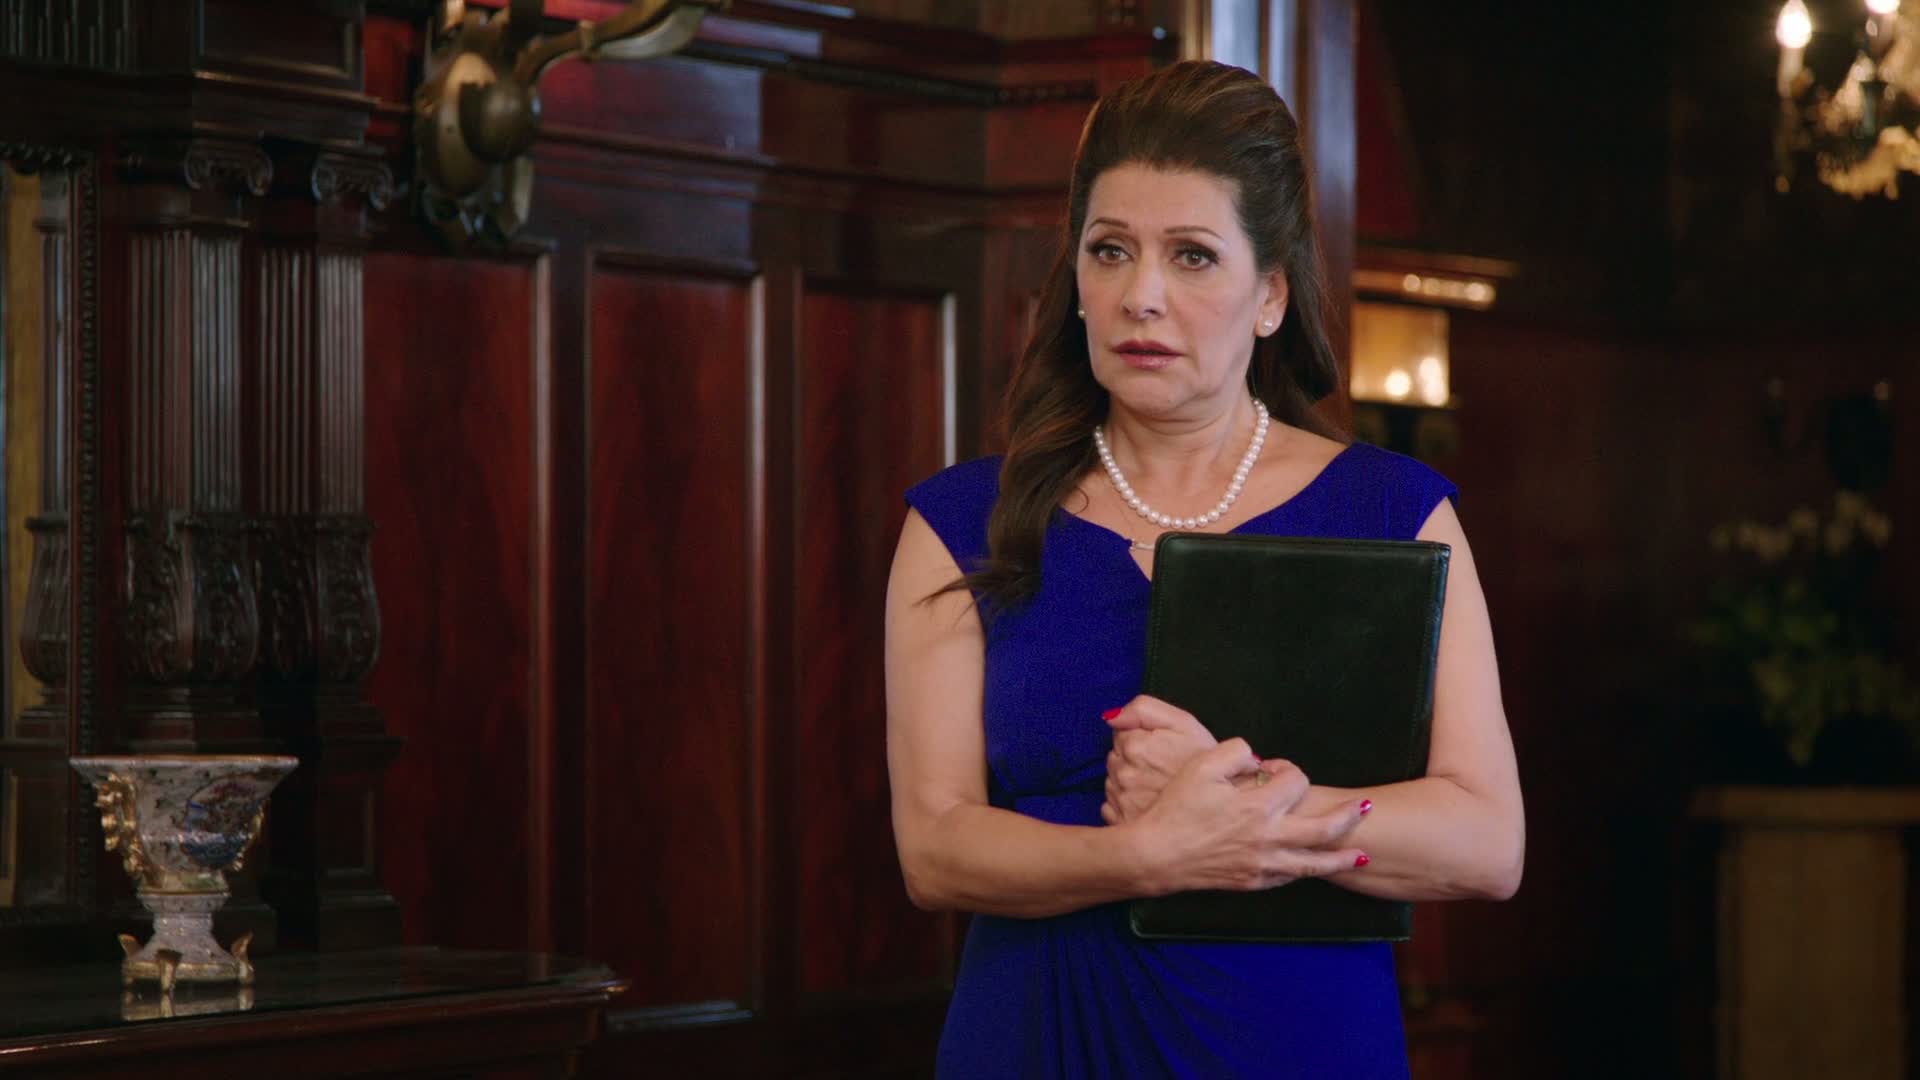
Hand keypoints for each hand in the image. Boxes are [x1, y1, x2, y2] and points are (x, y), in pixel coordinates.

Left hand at [1100, 695, 1218, 824]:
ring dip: (1128, 782)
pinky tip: (1148, 803)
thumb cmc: (1205, 762)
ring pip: (1113, 781)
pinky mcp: (1121, 822)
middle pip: (1115, 758)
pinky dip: (1126, 803)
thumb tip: (1111, 716)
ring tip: (1156, 786)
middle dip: (1132, 760)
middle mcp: (1122, 773)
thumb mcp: (1184, 724)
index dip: (1141, 738)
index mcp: (1134, 746)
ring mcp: (1121, 800)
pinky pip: (1112, 806)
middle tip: (1161, 768)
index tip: (1160, 748)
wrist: (1221, 807)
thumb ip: (1144, 709)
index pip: (1120, 734)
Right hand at [1130, 739, 1370, 893]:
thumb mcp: (1201, 766)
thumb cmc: (1177, 808)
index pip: (1296, 781)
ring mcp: (1263, 863)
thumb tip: (1258, 760)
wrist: (1157, 854)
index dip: (1289, 770)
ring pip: (1314, 862)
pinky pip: (1289, 878)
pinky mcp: (1253, 882)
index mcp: (1258, 804)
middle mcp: (1268, 836)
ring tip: (1362, 856)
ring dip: (1341, 858)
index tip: (1275, 770)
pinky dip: (1306, 872)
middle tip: (1365, 809)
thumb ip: (1236, 752)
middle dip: (1348, 817)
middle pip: (1324, 828)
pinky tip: (1315, 867)